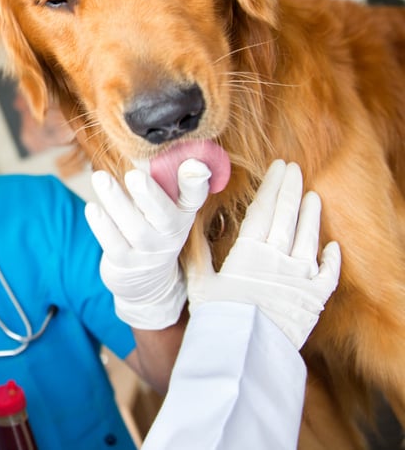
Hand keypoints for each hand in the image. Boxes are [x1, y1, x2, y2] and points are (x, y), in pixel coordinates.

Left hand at [85, 159, 210, 328]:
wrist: (147, 280)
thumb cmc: (151, 227)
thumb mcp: (164, 206)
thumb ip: (159, 178)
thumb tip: (143, 145)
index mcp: (182, 213)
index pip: (194, 198)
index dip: (196, 182)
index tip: (194, 164)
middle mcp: (170, 233)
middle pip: (164, 215)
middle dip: (150, 195)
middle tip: (135, 175)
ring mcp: (149, 251)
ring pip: (134, 228)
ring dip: (116, 202)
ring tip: (100, 178)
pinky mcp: (125, 263)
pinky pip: (114, 245)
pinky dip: (102, 226)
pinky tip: (92, 208)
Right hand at [186, 160, 340, 348]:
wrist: (242, 354)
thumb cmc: (216, 318)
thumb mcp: (198, 283)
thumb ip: (196, 253)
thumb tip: (189, 225)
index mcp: (249, 252)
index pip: (264, 209)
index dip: (271, 186)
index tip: (277, 167)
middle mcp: (278, 259)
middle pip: (288, 216)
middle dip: (291, 189)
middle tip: (293, 169)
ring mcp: (300, 278)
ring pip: (309, 238)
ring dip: (312, 215)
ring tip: (312, 196)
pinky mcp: (315, 299)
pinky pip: (328, 274)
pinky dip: (331, 258)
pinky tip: (331, 246)